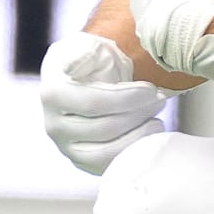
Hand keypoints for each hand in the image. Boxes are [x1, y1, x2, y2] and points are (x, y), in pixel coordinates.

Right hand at [40, 32, 168, 174]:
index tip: (152, 89)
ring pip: (105, 153)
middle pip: (104, 128)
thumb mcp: (89, 46)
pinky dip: (132, 152)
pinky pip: (108, 167)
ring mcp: (66, 147)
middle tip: (160, 101)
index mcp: (53, 94)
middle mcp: (54, 125)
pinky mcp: (82, 162)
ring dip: (138, 136)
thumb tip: (72, 67)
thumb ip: (84, 54)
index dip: (128, 98)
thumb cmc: (95, 60)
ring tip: (157, 120)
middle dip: (138, 114)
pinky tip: (148, 135)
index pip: (95, 103)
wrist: (93, 80)